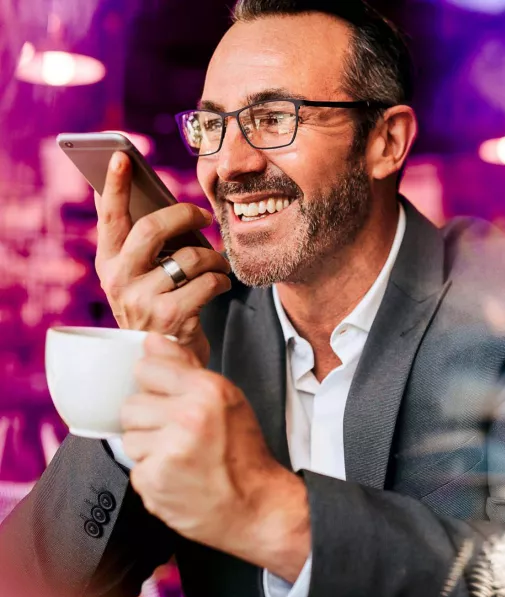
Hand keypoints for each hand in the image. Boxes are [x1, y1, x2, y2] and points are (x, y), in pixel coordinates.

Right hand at [95, 152, 231, 365]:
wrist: (166, 360)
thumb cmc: (158, 309)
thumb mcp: (140, 279)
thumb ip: (143, 246)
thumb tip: (153, 198)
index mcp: (108, 265)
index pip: (110, 218)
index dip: (115, 185)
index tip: (122, 155)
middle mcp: (119, 281)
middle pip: (153, 228)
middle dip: (186, 214)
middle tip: (205, 214)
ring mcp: (142, 300)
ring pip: (190, 256)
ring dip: (213, 257)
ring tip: (218, 264)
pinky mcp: (171, 317)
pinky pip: (208, 283)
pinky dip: (222, 280)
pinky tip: (221, 285)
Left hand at [120, 333, 310, 581]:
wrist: (255, 505)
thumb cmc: (242, 452)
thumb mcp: (226, 398)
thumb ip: (185, 367)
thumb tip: (152, 340)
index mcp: (206, 390)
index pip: (146, 367)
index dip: (155, 385)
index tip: (169, 399)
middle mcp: (187, 417)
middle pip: (131, 405)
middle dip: (149, 420)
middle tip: (177, 434)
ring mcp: (169, 450)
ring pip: (129, 437)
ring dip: (148, 448)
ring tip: (178, 456)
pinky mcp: (155, 481)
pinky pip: (134, 467)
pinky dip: (151, 473)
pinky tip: (176, 475)